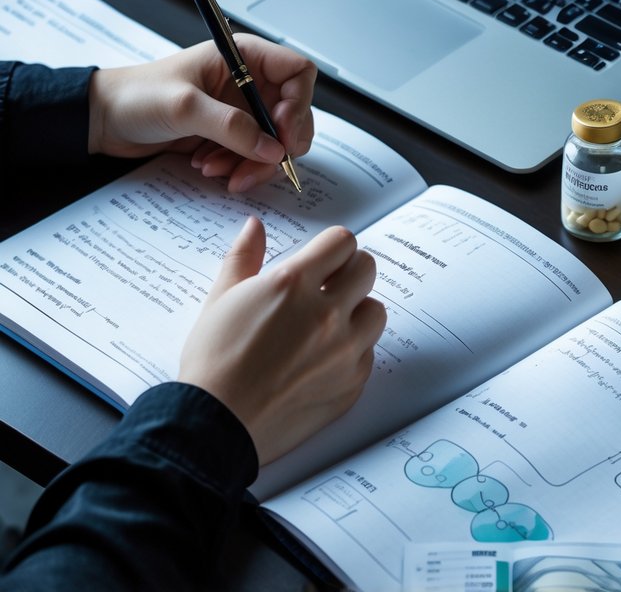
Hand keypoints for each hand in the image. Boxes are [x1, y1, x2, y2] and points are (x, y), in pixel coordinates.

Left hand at [88, 36, 315, 191]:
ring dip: (252, 162)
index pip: (298, 73)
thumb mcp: (185, 107)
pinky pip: (252, 156)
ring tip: (215, 169)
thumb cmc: (137, 95)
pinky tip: (207, 166)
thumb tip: (273, 149)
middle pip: (293, 114)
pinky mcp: (227, 134)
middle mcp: (248, 82)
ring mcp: (239, 110)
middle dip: (277, 145)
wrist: (103, 119)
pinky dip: (237, 167)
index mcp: (243, 57)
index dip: (299, 103)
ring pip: (274, 142)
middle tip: (258, 165)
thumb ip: (232, 127)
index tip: (282, 133)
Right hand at [178, 220, 386, 464]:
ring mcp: (343, 352)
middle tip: (325, 287)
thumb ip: (243, 256)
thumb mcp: (221, 299)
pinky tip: (322, 359)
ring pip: (375, 311)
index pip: (342, 242)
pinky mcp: (351, 385)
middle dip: (347, 271)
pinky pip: (368, 353)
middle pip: (366, 269)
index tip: (319, 259)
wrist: (216, 426)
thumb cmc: (213, 361)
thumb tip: (255, 226)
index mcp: (294, 284)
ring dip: (356, 310)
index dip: (330, 247)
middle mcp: (326, 314)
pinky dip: (352, 351)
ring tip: (326, 323)